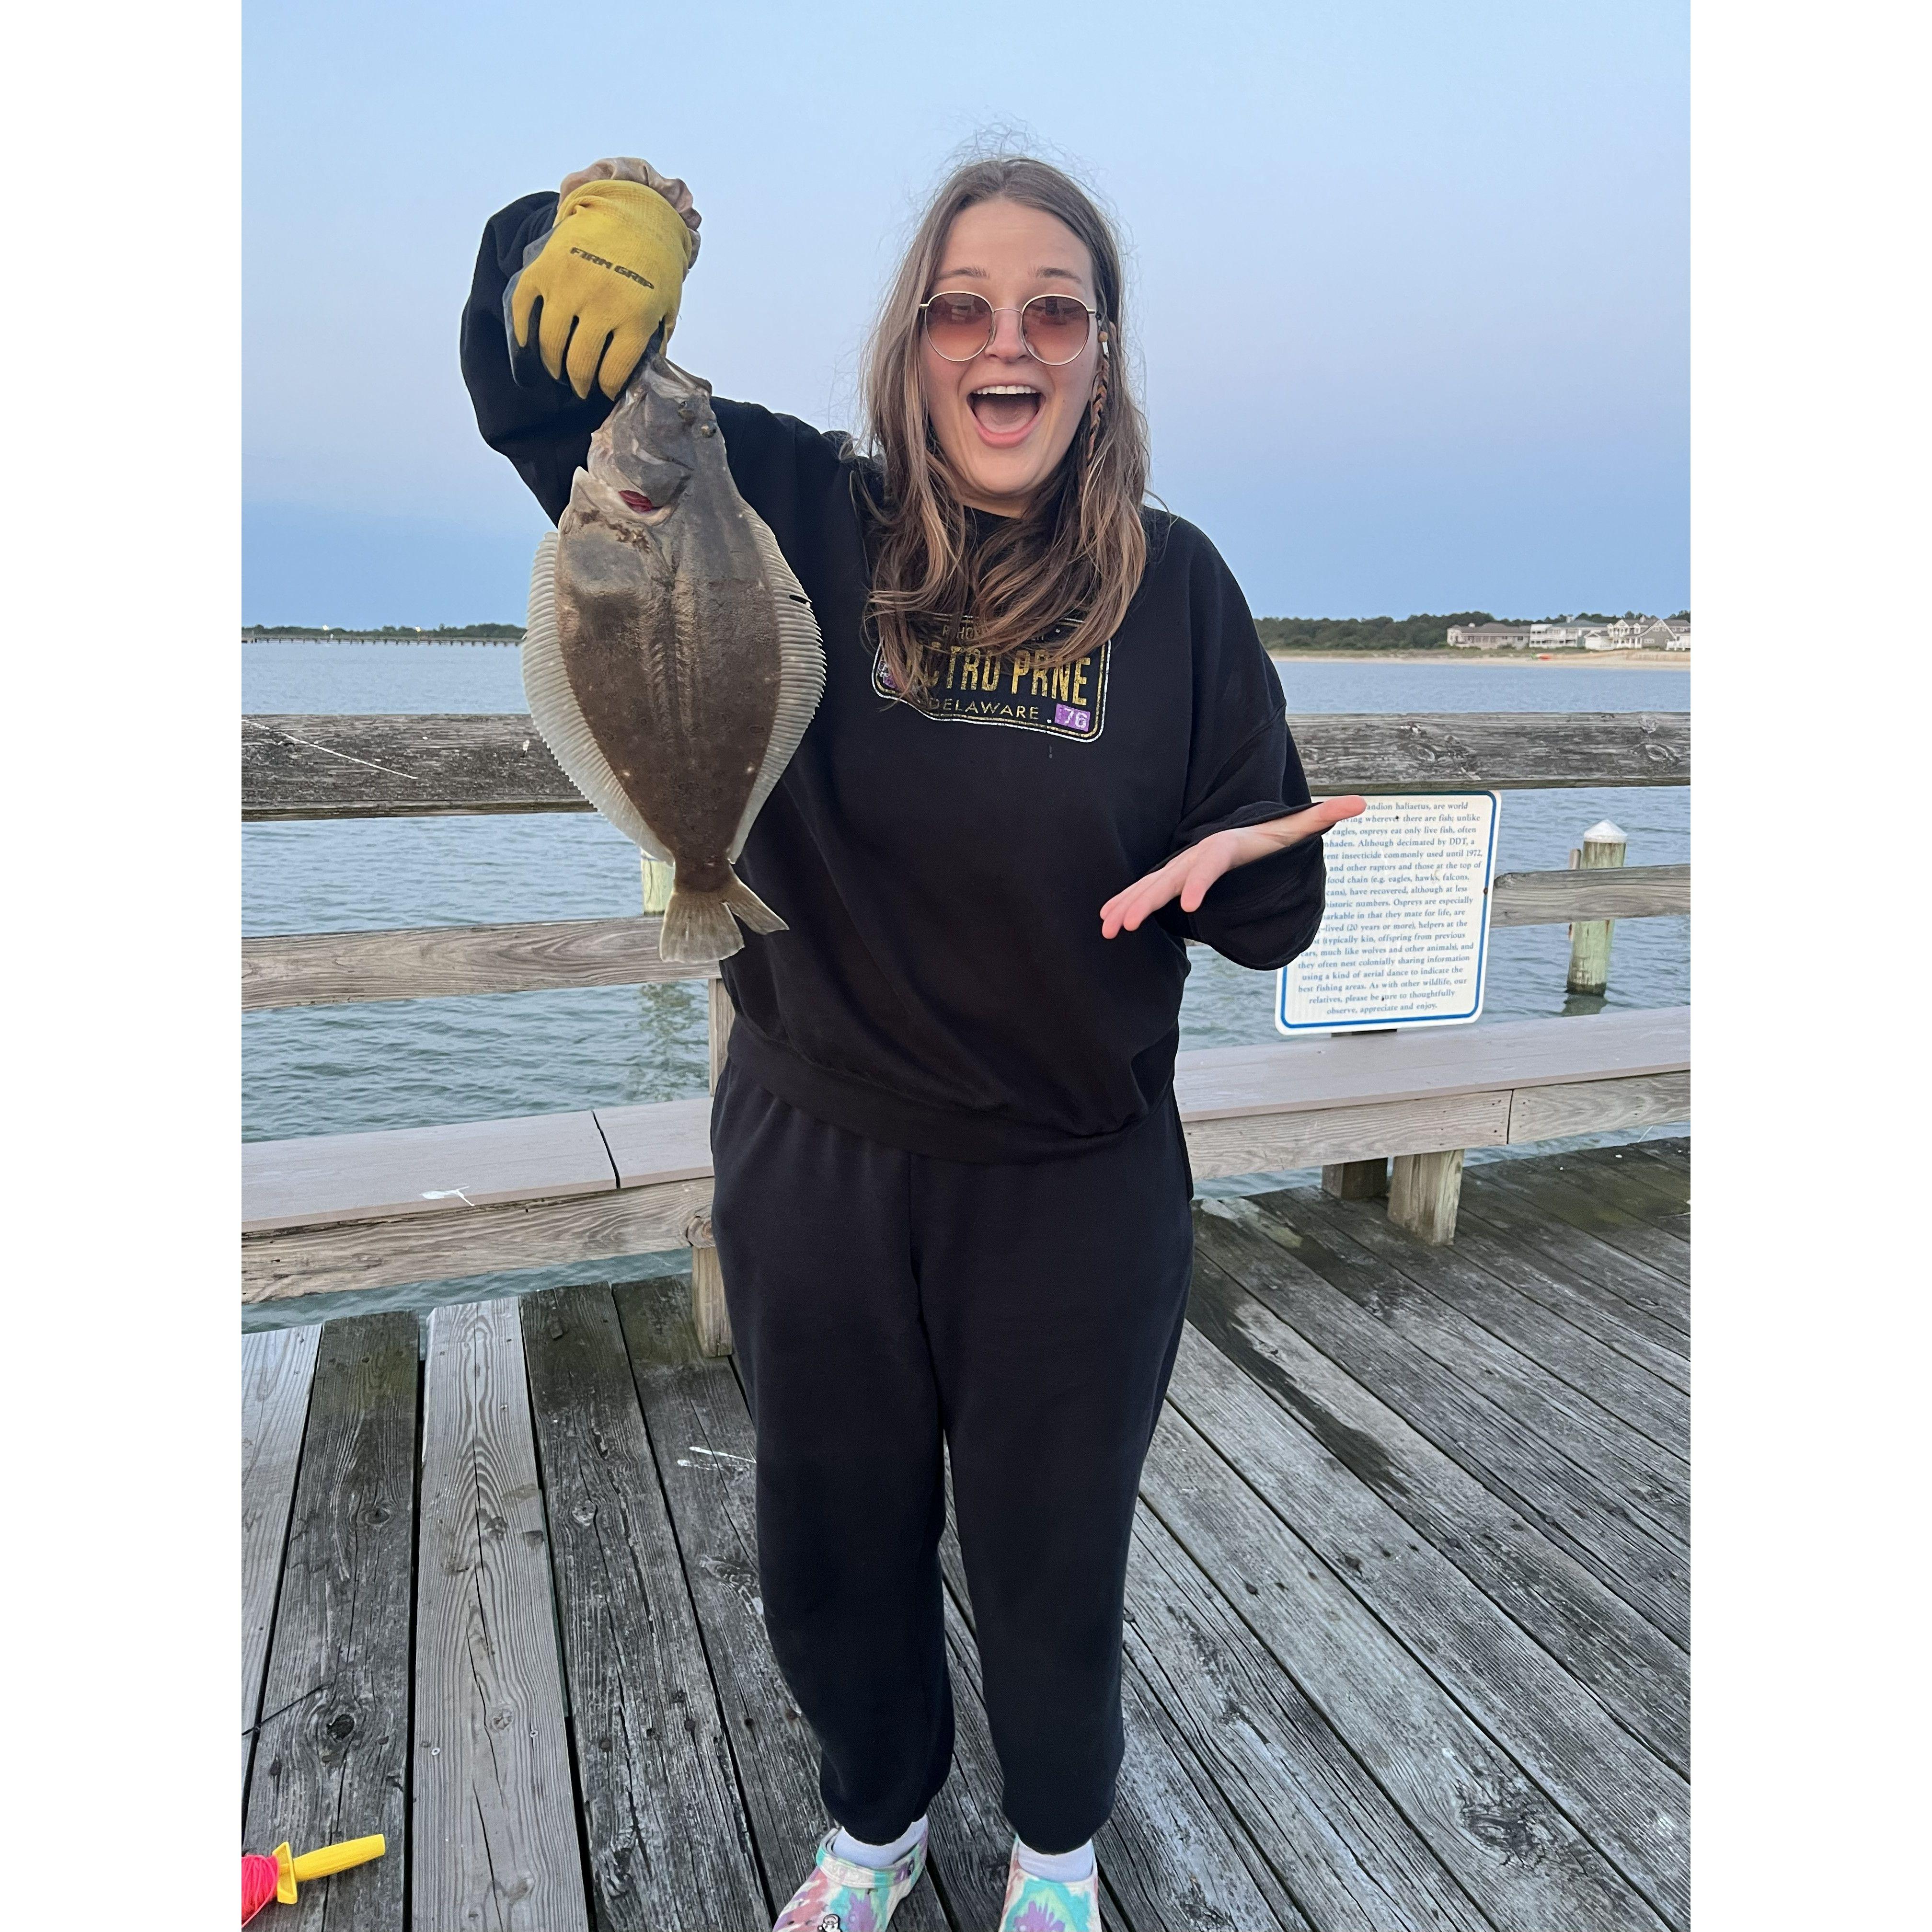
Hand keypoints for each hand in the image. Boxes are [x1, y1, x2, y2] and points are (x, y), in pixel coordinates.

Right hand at [510, 178, 695, 398]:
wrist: (633, 212)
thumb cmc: (653, 263)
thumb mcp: (667, 303)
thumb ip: (655, 339)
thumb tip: (641, 376)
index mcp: (635, 316)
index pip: (613, 372)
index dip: (607, 389)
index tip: (604, 392)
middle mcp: (600, 303)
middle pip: (579, 363)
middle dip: (579, 383)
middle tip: (580, 388)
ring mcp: (569, 285)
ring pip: (550, 342)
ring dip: (552, 364)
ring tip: (557, 371)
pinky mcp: (545, 268)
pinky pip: (523, 307)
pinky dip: (522, 330)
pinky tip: (528, 346)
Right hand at [1099, 796, 1365, 938]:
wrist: (1239, 833)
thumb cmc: (1267, 834)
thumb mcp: (1293, 829)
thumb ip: (1321, 817)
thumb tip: (1362, 803)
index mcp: (1223, 846)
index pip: (1210, 862)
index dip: (1201, 881)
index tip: (1192, 904)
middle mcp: (1194, 856)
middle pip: (1169, 878)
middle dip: (1147, 900)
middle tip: (1129, 922)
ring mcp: (1178, 867)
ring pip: (1149, 887)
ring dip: (1128, 906)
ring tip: (1108, 928)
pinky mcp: (1169, 880)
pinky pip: (1144, 893)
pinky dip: (1124, 905)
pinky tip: (1106, 924)